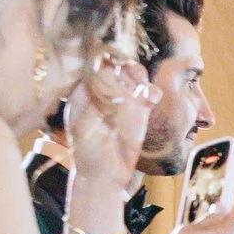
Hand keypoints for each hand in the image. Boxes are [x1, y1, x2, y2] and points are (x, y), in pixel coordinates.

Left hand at [63, 59, 152, 195]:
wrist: (103, 174)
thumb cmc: (85, 151)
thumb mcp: (81, 124)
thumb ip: (92, 100)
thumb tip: (104, 78)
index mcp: (83, 90)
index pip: (93, 63)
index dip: (101, 59)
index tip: (106, 63)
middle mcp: (104, 90)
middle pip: (116, 63)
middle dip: (121, 64)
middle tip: (123, 74)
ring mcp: (124, 99)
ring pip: (134, 73)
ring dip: (137, 73)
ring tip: (138, 84)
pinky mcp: (141, 111)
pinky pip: (150, 93)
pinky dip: (152, 90)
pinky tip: (150, 97)